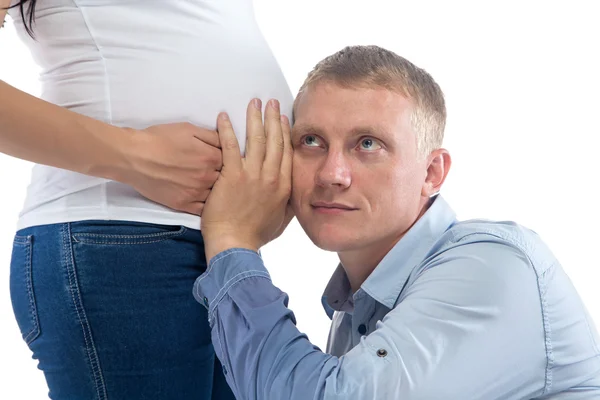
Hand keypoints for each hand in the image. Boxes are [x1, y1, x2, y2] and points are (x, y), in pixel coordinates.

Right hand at [122, 123, 222, 215]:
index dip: (227, 158)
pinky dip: (204, 205)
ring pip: (214, 195)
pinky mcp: (182, 204)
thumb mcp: (188, 128)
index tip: (222, 158)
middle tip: (213, 170)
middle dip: (222, 174)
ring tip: (205, 184)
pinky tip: (201, 198)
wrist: (133, 157)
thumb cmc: (159, 139)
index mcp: (211, 157)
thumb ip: (212, 136)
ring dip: (214, 190)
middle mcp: (206, 177)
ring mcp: (195, 193)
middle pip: (224, 178)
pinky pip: (201, 209)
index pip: (230, 160)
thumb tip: (226, 140)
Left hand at [201, 98, 293, 261]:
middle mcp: (271, 176)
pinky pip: (230, 146)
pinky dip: (226, 129)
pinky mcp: (232, 175)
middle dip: (273, 117)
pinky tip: (223, 116)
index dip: (286, 132)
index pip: (287, 152)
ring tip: (254, 102)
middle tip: (271, 102)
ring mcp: (252, 174)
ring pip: (256, 138)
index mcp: (284, 186)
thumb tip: (296, 195)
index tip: (284, 119)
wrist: (235, 244)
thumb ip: (290, 205)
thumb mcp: (282, 221)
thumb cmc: (256, 235)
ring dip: (255, 117)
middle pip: (275, 140)